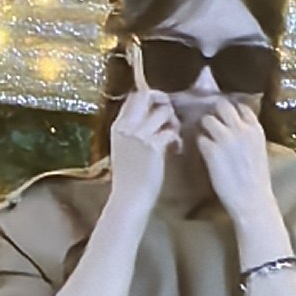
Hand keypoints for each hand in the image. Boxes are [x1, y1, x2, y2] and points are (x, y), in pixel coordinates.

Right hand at [105, 84, 178, 212]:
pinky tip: (176, 149)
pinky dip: (176, 139)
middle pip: (146, 96)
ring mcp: (139, 136)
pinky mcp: (153, 147)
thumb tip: (153, 116)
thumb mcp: (124, 149)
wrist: (129, 200)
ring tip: (174, 136)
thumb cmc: (129, 178)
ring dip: (173, 121)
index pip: (133, 97)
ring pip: (163, 111)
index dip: (149, 97)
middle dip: (162, 102)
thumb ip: (133, 131)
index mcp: (118, 126)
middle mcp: (126, 127)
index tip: (159, 108)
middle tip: (170, 118)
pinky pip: (170, 131)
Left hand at [189, 90, 275, 221]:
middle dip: (214, 112)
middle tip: (211, 124)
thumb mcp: (258, 149)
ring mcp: (225, 138)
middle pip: (221, 105)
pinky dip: (199, 144)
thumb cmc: (256, 179)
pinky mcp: (211, 151)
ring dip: (203, 128)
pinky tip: (203, 153)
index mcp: (255, 128)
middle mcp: (241, 129)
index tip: (226, 118)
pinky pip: (199, 138)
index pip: (240, 106)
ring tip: (205, 139)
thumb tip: (234, 126)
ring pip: (207, 119)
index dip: (230, 111)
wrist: (252, 200)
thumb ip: (247, 134)